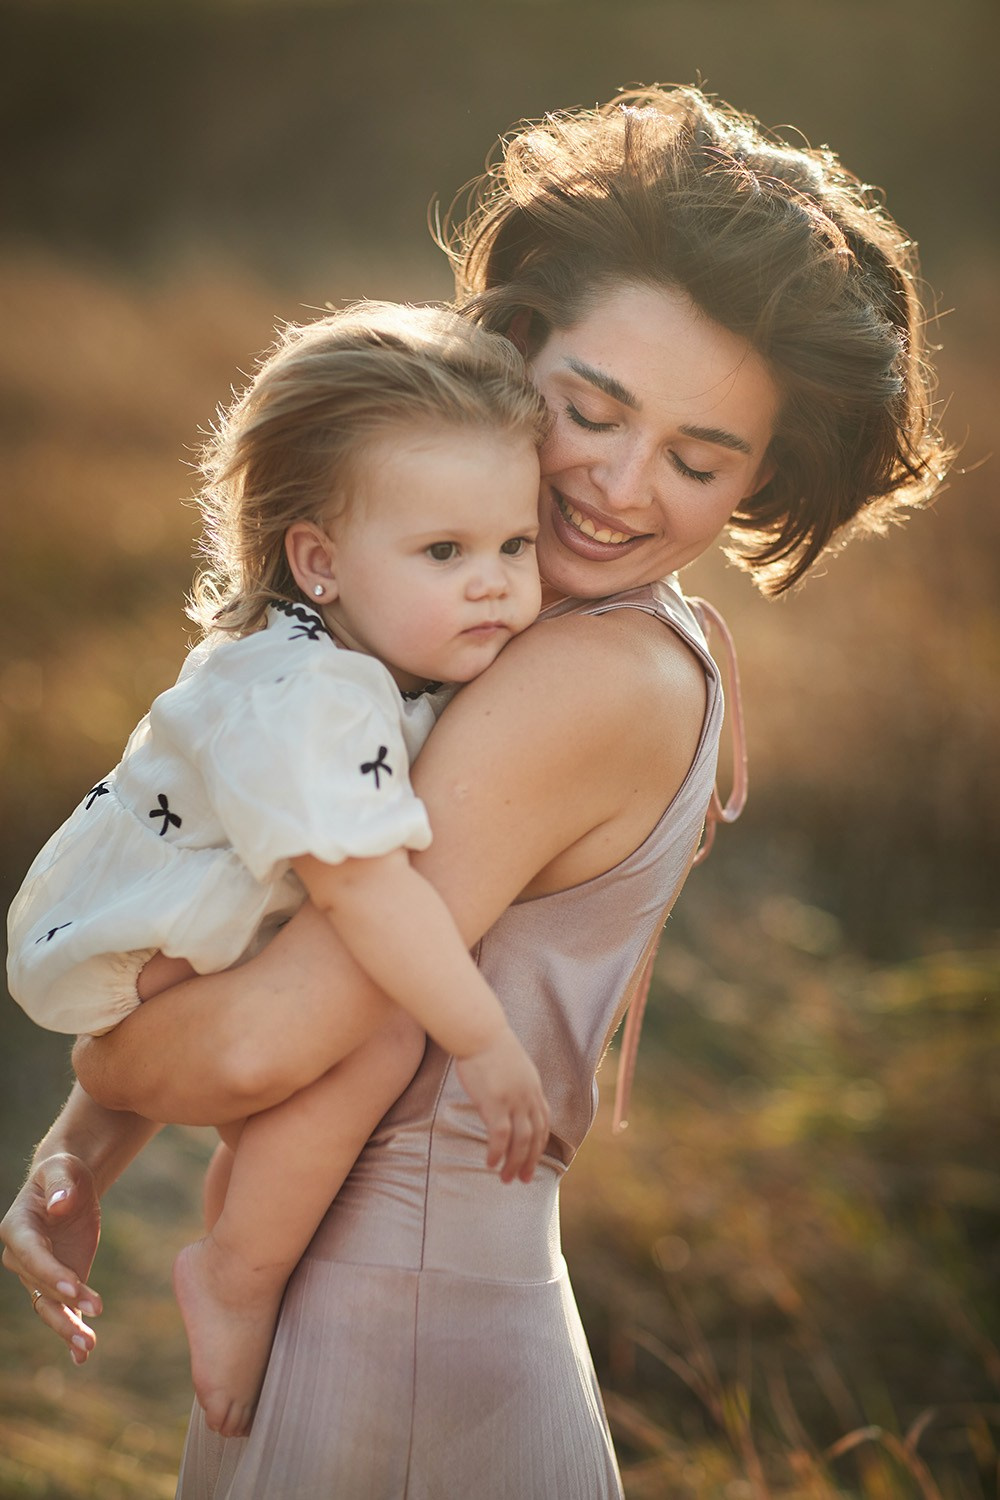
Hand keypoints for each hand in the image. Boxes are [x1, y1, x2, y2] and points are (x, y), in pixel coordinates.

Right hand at [1, 1152, 102, 1362]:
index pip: (32, 1256)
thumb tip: (60, 1204)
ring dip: (67, 1327)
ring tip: (88, 1346)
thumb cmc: (63, 1172)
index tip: (75, 1287)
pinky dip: (72, 1330)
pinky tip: (83, 1354)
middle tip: (95, 1310)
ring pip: (49, 1306)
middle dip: (67, 1300)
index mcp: (17, 1229)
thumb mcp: (62, 1170)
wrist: (67, 1186)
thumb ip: (61, 1186)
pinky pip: (62, 1309)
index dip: (51, 1273)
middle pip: (41, 1285)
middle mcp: (22, 1257)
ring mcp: (39, 1274)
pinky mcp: (59, 1282)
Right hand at [455, 1028, 549, 1183]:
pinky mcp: (495, 1103)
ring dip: (515, 1164)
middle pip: (535, 1136)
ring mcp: (514, 1100)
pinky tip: (490, 1163)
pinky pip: (500, 1137)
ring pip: (521, 1142)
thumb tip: (508, 1098)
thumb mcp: (511, 1065)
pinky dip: (497, 1153)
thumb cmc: (488, 1045)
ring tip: (506, 1179)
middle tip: (524, 1180)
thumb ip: (515, 1084)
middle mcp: (528, 1096)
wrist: (480, 1031)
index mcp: (533, 1087)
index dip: (540, 1143)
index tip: (534, 1158)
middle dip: (531, 1161)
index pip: (544, 1122)